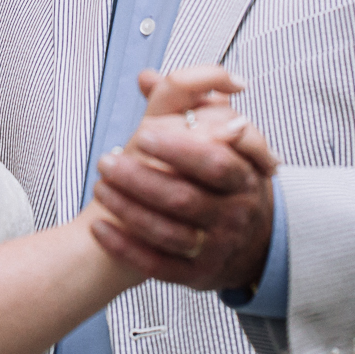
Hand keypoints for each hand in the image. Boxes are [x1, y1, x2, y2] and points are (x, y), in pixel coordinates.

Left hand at [88, 65, 278, 291]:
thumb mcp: (226, 142)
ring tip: (101, 186)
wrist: (255, 244)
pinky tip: (99, 227)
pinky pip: (156, 264)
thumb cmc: (232, 185)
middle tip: (108, 160)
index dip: (179, 148)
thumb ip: (189, 104)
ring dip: (127, 209)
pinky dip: (124, 247)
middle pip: (184, 197)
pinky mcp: (197, 275)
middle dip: (142, 178)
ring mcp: (217, 248)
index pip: (213, 161)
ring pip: (167, 231)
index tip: (144, 133)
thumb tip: (148, 78)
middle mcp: (234, 215)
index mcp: (244, 177)